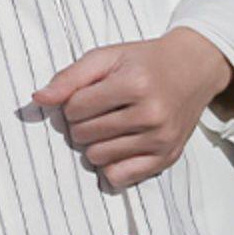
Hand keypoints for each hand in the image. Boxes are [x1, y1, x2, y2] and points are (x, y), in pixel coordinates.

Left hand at [31, 28, 233, 188]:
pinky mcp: (167, 157)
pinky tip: (118, 146)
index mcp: (135, 84)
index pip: (75, 108)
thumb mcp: (107, 57)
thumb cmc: (145, 62)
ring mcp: (160, 139)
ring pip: (97, 157)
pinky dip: (111, 165)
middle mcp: (151, 114)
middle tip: (99, 111)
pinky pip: (119, 177)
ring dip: (95, 144)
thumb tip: (39, 99)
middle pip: (83, 135)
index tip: (87, 95)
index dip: (73, 102)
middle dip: (82, 123)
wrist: (194, 69)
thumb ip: (70, 77)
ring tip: (110, 126)